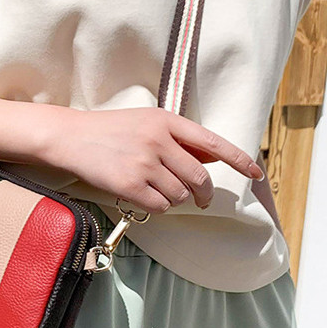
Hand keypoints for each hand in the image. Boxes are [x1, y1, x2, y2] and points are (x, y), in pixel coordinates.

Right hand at [43, 107, 263, 213]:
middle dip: (205, 194)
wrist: (71, 137)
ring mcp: (144, 163)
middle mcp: (158, 140)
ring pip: (181, 195)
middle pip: (199, 177)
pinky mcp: (130, 185)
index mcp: (166, 121)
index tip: (255, 173)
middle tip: (201, 200)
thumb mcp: (146, 122)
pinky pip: (160, 206)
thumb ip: (179, 138)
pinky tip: (144, 197)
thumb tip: (213, 157)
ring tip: (158, 191)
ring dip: (176, 199)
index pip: (212, 142)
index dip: (238, 160)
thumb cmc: (110, 129)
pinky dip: (158, 207)